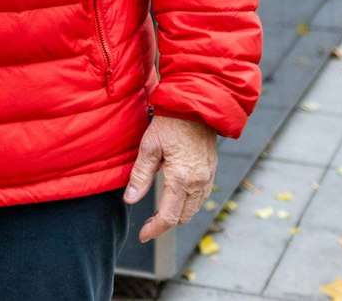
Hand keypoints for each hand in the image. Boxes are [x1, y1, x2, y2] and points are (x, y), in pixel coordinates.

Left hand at [123, 115, 217, 242]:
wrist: (196, 106)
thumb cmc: (170, 123)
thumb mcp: (149, 147)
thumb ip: (140, 176)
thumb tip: (130, 199)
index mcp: (181, 178)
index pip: (168, 216)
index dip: (155, 229)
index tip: (143, 235)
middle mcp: (198, 182)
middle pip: (183, 217)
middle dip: (165, 224)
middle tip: (148, 225)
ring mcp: (207, 178)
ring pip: (193, 209)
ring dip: (178, 214)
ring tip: (159, 213)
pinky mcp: (211, 172)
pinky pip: (201, 197)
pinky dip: (188, 203)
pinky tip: (175, 198)